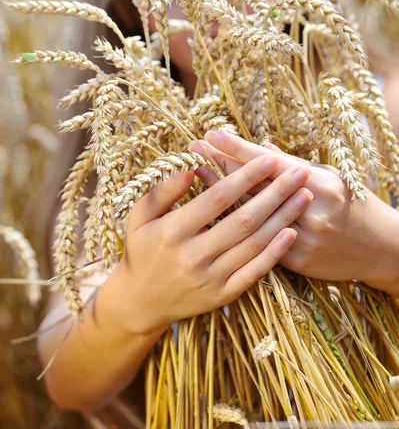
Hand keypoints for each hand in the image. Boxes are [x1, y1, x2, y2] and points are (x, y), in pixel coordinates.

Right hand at [116, 155, 312, 333]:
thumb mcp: (139, 216)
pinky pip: (254, 273)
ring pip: (254, 245)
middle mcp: (194, 256)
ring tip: (304, 196)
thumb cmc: (142, 250)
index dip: (245, 177)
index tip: (268, 159)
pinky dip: (274, 253)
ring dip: (283, 219)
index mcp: (173, 231)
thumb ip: (162, 192)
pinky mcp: (222, 295)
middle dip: (275, 193)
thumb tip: (189, 169)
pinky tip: (291, 233)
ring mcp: (210, 278)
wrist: (140, 302)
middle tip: (299, 172)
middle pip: (243, 220)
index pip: (217, 199)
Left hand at [190, 131, 398, 288]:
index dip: (238, 149)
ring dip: (221, 194)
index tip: (212, 135)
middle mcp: (309, 210)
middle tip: (194, 149)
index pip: (269, 163)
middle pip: (255, 186)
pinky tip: (215, 214)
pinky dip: (237, 226)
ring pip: (252, 215)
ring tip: (198, 174)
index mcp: (319, 183)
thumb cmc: (355, 204)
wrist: (382, 250)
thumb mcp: (332, 176)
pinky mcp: (298, 263)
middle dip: (221, 165)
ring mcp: (302, 239)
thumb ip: (295, 166)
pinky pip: (259, 243)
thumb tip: (263, 150)